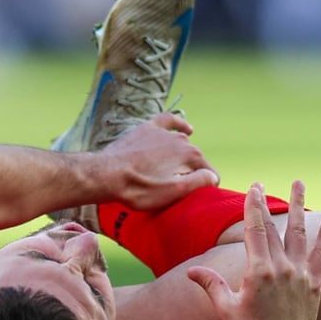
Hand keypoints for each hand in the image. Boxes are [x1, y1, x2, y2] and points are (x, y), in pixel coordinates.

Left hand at [99, 113, 218, 209]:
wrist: (107, 175)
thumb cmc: (139, 189)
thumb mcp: (173, 192)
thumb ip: (199, 183)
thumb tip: (213, 177)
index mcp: (190, 156)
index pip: (209, 174)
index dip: (206, 187)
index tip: (198, 197)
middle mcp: (180, 140)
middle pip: (195, 160)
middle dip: (192, 173)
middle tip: (177, 189)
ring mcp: (163, 132)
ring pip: (182, 143)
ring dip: (182, 157)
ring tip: (173, 173)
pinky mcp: (147, 129)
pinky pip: (168, 121)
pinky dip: (179, 124)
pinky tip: (187, 129)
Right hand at [186, 182, 320, 319]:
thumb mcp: (226, 309)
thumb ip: (210, 285)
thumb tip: (190, 271)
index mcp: (258, 272)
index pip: (255, 230)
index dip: (253, 206)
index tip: (252, 188)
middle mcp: (282, 269)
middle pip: (273, 227)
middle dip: (266, 204)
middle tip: (262, 184)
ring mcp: (301, 276)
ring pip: (300, 233)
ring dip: (300, 207)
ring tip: (300, 183)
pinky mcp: (314, 285)